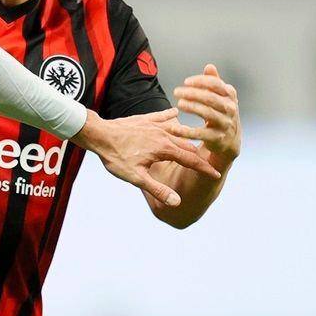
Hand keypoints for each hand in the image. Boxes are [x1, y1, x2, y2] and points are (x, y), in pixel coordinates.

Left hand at [74, 108, 221, 207]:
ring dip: (188, 137)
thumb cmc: (116, 157)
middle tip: (210, 161)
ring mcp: (154, 125)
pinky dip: (170, 116)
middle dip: (199, 155)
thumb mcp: (136, 178)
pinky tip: (175, 112)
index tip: (217, 174)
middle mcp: (164, 134)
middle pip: (187, 146)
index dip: (204, 169)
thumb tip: (177, 202)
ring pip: (177, 131)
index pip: (191, 161)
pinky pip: (161, 116)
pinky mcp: (144, 119)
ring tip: (197, 142)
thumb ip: (157, 190)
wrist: (99, 134)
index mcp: (165, 149)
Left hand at [173, 64, 240, 160]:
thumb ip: (214, 82)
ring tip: (179, 104)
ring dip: (191, 107)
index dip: (200, 81)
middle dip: (193, 93)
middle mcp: (230, 109)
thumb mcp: (221, 98)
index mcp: (230, 96)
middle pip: (211, 98)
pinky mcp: (217, 138)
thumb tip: (209, 66)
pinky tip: (173, 128)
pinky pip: (200, 133)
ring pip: (207, 113)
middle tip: (176, 91)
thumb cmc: (222, 114)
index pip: (216, 84)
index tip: (185, 82)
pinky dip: (185, 131)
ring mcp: (224, 124)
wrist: (230, 141)